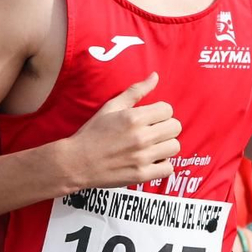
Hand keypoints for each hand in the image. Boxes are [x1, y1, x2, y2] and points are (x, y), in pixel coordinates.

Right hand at [62, 73, 181, 189]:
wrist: (75, 162)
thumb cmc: (92, 133)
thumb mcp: (111, 107)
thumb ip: (135, 91)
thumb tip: (155, 76)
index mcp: (133, 118)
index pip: (168, 109)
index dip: (161, 112)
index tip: (152, 118)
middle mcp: (140, 137)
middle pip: (175, 127)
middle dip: (166, 127)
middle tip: (153, 131)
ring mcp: (142, 157)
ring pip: (175, 147)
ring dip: (166, 145)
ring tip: (153, 146)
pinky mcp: (141, 175)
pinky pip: (169, 168)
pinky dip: (163, 164)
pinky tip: (152, 161)